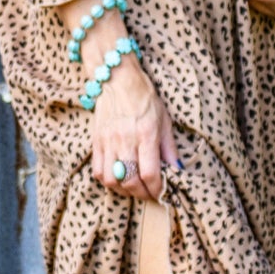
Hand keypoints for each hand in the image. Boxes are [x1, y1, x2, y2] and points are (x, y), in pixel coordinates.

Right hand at [87, 55, 179, 202]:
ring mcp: (108, 141)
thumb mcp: (164, 120)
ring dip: (123, 190)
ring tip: (132, 188)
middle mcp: (125, 140)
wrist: (118, 79)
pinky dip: (108, 180)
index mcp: (146, 134)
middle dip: (142, 194)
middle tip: (149, 194)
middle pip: (130, 181)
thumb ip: (170, 148)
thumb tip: (178, 170)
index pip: (150, 173)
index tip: (161, 193)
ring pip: (111, 180)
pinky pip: (97, 171)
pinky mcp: (96, 141)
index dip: (156, 189)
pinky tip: (117, 178)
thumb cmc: (145, 98)